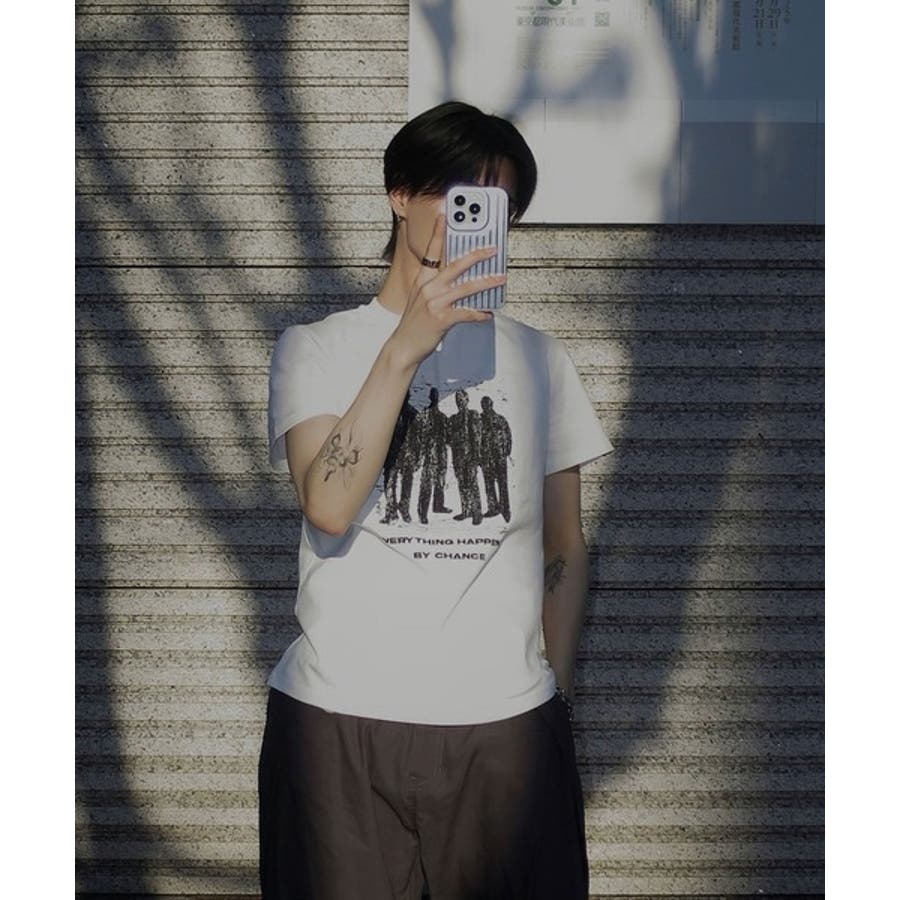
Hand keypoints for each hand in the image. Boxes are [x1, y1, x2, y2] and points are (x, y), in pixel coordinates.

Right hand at [388, 214, 505, 368]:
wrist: (403, 347)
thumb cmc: (415, 324)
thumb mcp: (421, 299)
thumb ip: (439, 288)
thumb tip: (465, 282)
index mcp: (422, 280)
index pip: (432, 251)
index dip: (438, 232)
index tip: (445, 214)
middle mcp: (428, 288)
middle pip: (455, 265)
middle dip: (476, 255)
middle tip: (492, 249)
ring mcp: (434, 303)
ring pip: (465, 287)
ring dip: (486, 282)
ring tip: (500, 278)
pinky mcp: (441, 319)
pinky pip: (466, 312)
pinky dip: (480, 313)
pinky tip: (488, 313)